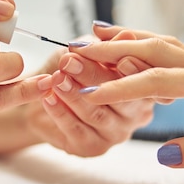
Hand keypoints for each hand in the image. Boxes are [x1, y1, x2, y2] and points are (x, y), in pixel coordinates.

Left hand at [20, 27, 153, 156]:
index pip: (140, 77)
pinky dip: (61, 113)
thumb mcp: (87, 53)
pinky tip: (48, 98)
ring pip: (97, 114)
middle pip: (118, 97)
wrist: (41, 99)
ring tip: (56, 78)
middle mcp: (135, 115)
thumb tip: (127, 35)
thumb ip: (106, 48)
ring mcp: (116, 134)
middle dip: (91, 76)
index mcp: (142, 89)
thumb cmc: (71, 72)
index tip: (107, 50)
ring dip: (74, 95)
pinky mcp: (94, 148)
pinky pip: (77, 130)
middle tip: (70, 61)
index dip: (125, 64)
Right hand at [68, 32, 183, 166]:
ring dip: (126, 41)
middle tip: (76, 52)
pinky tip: (132, 55)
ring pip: (161, 47)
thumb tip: (163, 154)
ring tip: (94, 38)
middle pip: (153, 50)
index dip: (120, 88)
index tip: (88, 95)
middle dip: (112, 51)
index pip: (157, 80)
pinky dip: (144, 50)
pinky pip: (171, 57)